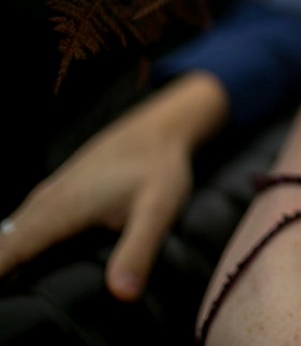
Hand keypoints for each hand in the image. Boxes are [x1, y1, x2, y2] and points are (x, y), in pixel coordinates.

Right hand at [0, 72, 227, 300]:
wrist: (159, 129)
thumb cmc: (158, 167)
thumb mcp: (158, 211)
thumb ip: (137, 251)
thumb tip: (122, 295)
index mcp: (58, 212)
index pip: (6, 255)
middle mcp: (43, 204)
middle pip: (0, 248)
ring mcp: (47, 197)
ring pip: (7, 236)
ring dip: (1, 261)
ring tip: (8, 290)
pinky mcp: (55, 196)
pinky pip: (20, 226)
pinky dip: (11, 248)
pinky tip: (17, 265)